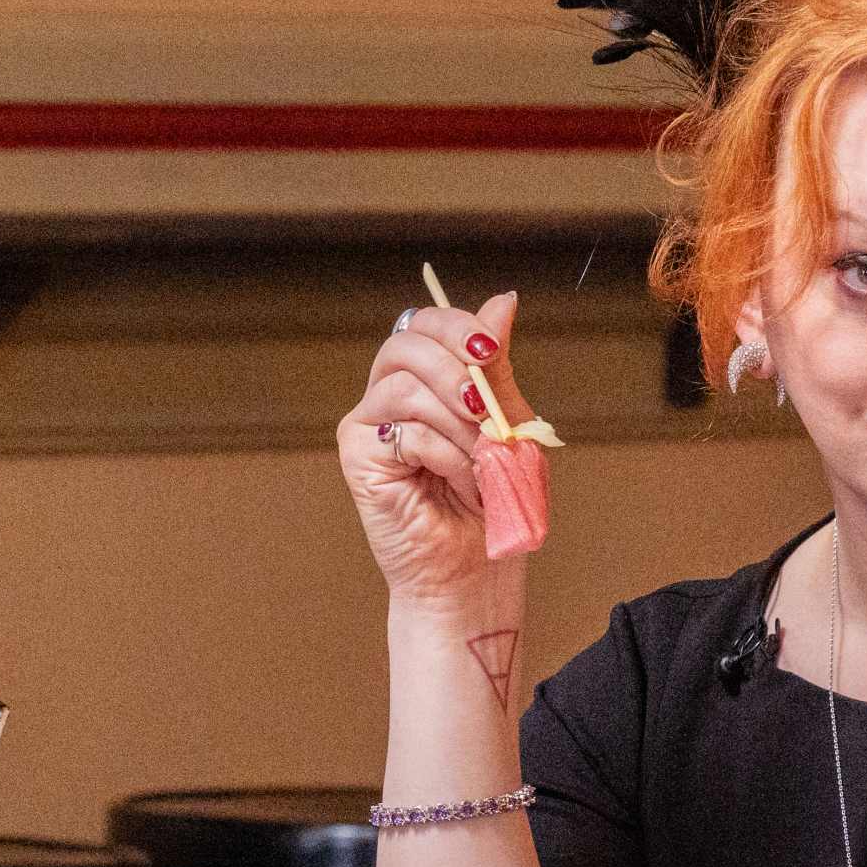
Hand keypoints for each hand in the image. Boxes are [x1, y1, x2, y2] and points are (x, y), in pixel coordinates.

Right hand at [339, 289, 534, 611]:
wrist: (477, 569)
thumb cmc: (493, 502)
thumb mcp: (508, 422)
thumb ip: (497, 366)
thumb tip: (504, 298)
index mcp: (423, 379)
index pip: (426, 323)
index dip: (458, 326)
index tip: (491, 349)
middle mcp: (388, 394)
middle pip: (407, 341)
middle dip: (457, 369)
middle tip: (487, 410)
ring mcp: (367, 423)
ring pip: (408, 387)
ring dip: (461, 426)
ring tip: (483, 465)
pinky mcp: (357, 454)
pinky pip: (406, 431)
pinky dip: (446, 455)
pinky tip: (459, 483)